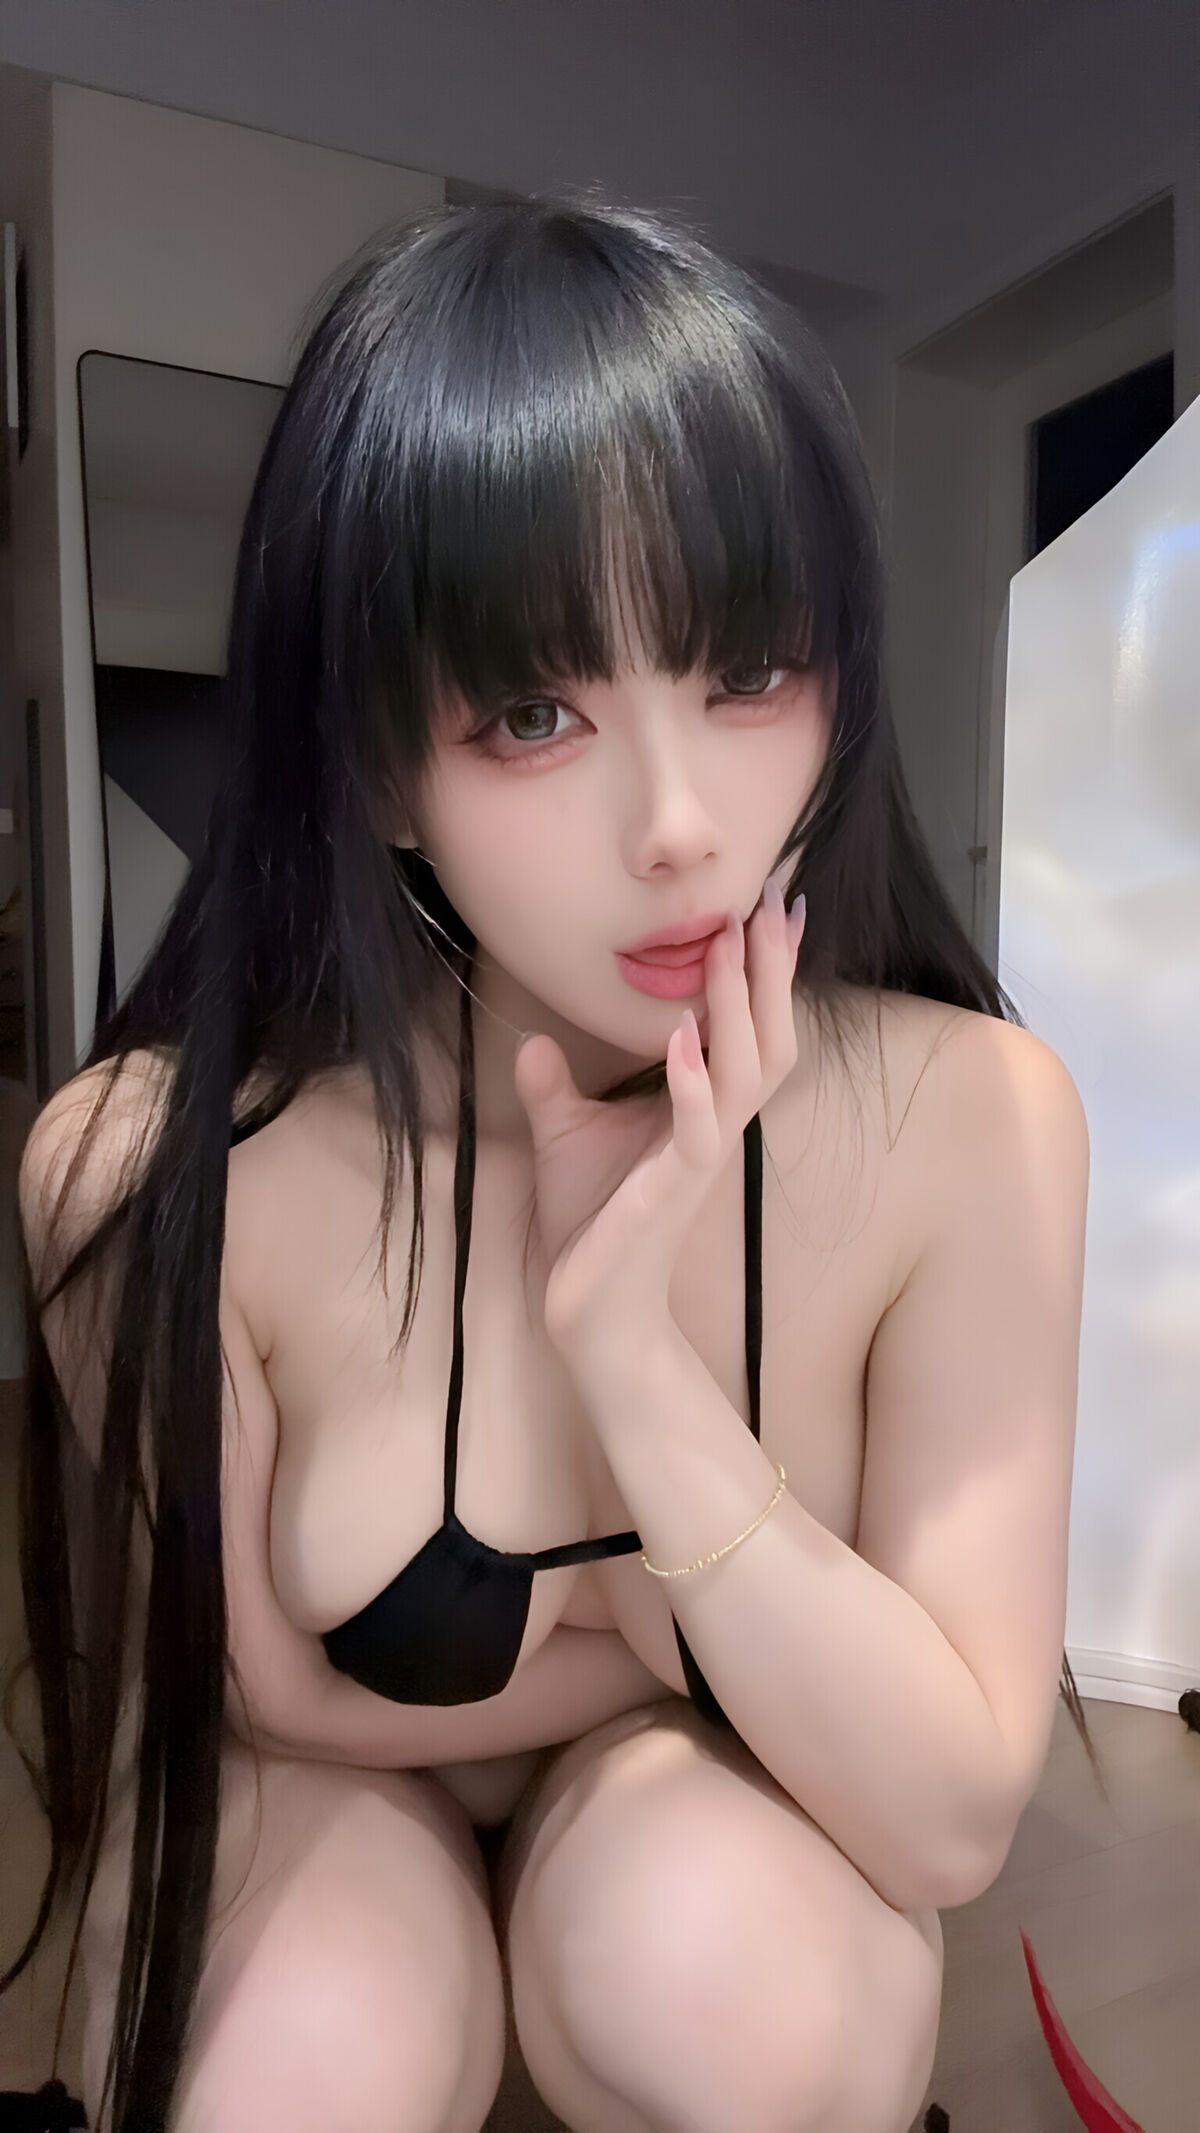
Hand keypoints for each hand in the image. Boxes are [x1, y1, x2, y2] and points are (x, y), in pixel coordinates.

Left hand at [512, 887, 806, 1373]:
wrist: (586, 1305)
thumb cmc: (588, 1223)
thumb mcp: (564, 1133)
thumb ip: (555, 1085)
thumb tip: (533, 1040)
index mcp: (700, 1108)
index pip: (749, 1030)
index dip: (764, 976)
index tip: (770, 912)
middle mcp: (714, 1126)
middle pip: (769, 1039)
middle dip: (771, 974)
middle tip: (771, 908)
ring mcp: (699, 1156)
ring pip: (747, 1072)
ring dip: (738, 1009)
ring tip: (730, 948)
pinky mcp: (674, 1188)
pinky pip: (698, 1128)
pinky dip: (693, 1081)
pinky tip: (683, 1036)